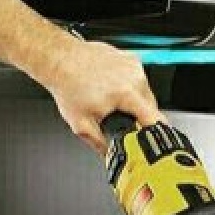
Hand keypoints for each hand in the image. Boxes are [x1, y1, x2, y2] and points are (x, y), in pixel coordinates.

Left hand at [45, 39, 164, 153]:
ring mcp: (134, 66)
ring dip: (136, 102)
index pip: (155, 120)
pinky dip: (130, 87)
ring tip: (113, 100)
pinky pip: (139, 80)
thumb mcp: (81, 124)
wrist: (59, 60)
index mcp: (127, 93)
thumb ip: (100, 144)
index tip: (153, 141)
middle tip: (120, 118)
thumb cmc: (67, 86)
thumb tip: (112, 156)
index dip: (154, 134)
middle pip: (152, 107)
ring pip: (146, 93)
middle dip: (139, 117)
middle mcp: (135, 77)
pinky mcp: (132, 59)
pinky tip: (113, 87)